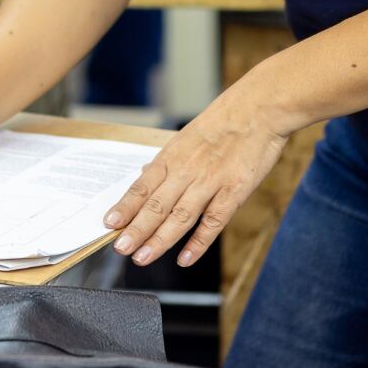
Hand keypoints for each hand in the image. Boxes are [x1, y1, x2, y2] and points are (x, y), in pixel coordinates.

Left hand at [102, 81, 292, 268]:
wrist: (258, 109)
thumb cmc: (223, 122)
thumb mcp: (186, 136)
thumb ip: (168, 161)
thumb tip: (145, 174)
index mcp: (172, 156)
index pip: (142, 186)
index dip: (125, 206)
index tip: (108, 223)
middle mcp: (186, 170)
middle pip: (156, 205)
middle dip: (135, 229)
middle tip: (119, 247)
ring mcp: (210, 182)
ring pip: (179, 217)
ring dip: (159, 240)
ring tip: (142, 257)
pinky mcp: (234, 192)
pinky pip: (213, 221)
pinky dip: (198, 242)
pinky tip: (184, 258)